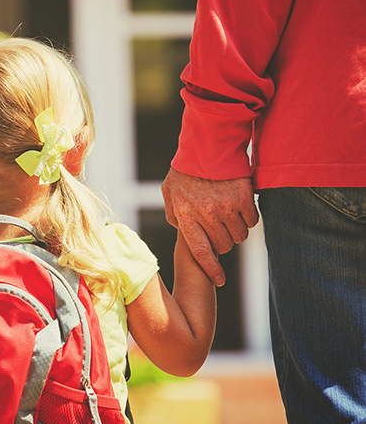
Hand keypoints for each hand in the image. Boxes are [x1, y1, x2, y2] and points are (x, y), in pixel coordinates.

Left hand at [162, 168, 258, 285]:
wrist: (209, 142)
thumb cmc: (187, 168)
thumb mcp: (170, 190)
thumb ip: (173, 213)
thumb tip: (179, 229)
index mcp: (186, 215)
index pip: (200, 252)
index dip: (211, 270)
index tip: (219, 281)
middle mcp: (207, 214)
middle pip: (223, 246)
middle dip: (222, 242)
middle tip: (220, 228)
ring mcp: (227, 206)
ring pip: (240, 236)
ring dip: (237, 230)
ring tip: (230, 215)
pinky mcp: (244, 197)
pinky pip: (253, 221)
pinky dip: (249, 217)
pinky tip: (241, 206)